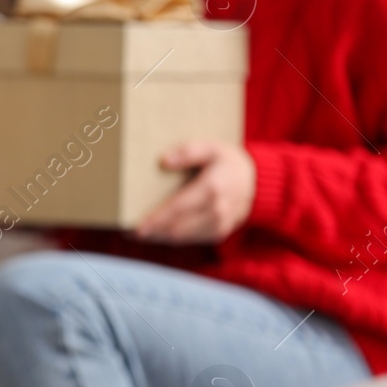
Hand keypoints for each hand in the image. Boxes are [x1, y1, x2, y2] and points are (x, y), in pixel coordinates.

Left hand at [134, 141, 255, 244]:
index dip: (157, 220)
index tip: (138, 228)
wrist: (257, 181)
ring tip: (138, 234)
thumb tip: (164, 161)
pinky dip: (173, 238)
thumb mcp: (211, 147)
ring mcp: (220, 224)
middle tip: (129, 232)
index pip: (179, 208)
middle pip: (178, 228)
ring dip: (160, 238)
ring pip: (183, 237)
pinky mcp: (219, 233)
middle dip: (153, 232)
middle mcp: (218, 210)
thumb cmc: (227, 161)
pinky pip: (191, 240)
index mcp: (212, 188)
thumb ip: (189, 151)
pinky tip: (157, 234)